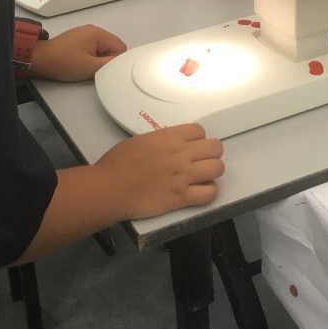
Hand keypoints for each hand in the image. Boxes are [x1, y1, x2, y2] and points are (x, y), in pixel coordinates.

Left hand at [32, 24, 125, 81]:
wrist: (41, 58)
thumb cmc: (66, 63)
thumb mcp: (91, 67)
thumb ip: (110, 64)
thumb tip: (121, 62)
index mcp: (98, 33)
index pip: (120, 47)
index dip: (115, 61)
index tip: (103, 69)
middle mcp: (93, 29)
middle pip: (111, 46)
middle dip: (106, 59)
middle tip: (94, 69)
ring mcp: (84, 33)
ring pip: (102, 48)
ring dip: (98, 58)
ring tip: (86, 66)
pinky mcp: (77, 38)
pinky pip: (92, 47)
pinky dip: (90, 55)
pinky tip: (80, 61)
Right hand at [96, 123, 224, 217]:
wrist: (110, 188)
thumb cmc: (117, 163)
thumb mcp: (140, 140)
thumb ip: (160, 141)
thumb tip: (169, 146)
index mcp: (169, 137)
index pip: (200, 131)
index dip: (198, 139)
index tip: (191, 146)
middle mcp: (181, 154)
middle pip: (215, 148)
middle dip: (210, 153)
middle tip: (200, 161)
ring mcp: (183, 176)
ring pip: (217, 168)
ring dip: (212, 171)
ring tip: (202, 176)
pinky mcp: (182, 197)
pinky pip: (210, 193)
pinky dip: (208, 192)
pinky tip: (199, 191)